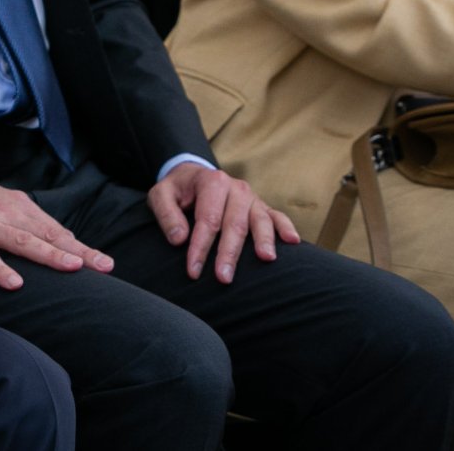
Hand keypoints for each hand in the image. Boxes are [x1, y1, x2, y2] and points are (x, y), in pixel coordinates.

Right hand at [0, 166, 112, 289]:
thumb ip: (22, 220)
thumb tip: (55, 241)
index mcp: (15, 204)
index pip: (54, 228)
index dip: (80, 246)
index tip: (104, 262)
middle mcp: (3, 212)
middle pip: (45, 234)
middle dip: (77, 251)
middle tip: (103, 266)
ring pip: (20, 241)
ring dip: (48, 254)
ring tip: (72, 267)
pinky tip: (14, 283)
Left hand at [147, 163, 298, 283]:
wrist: (192, 176)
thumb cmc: (176, 190)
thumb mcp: (160, 194)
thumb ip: (166, 214)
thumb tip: (179, 239)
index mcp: (211, 182)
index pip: (207, 219)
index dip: (200, 247)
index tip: (193, 271)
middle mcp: (235, 188)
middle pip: (234, 223)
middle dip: (228, 252)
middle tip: (223, 278)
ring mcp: (251, 197)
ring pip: (259, 220)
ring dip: (263, 240)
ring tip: (265, 259)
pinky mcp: (261, 206)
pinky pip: (276, 216)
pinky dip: (285, 227)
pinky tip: (293, 241)